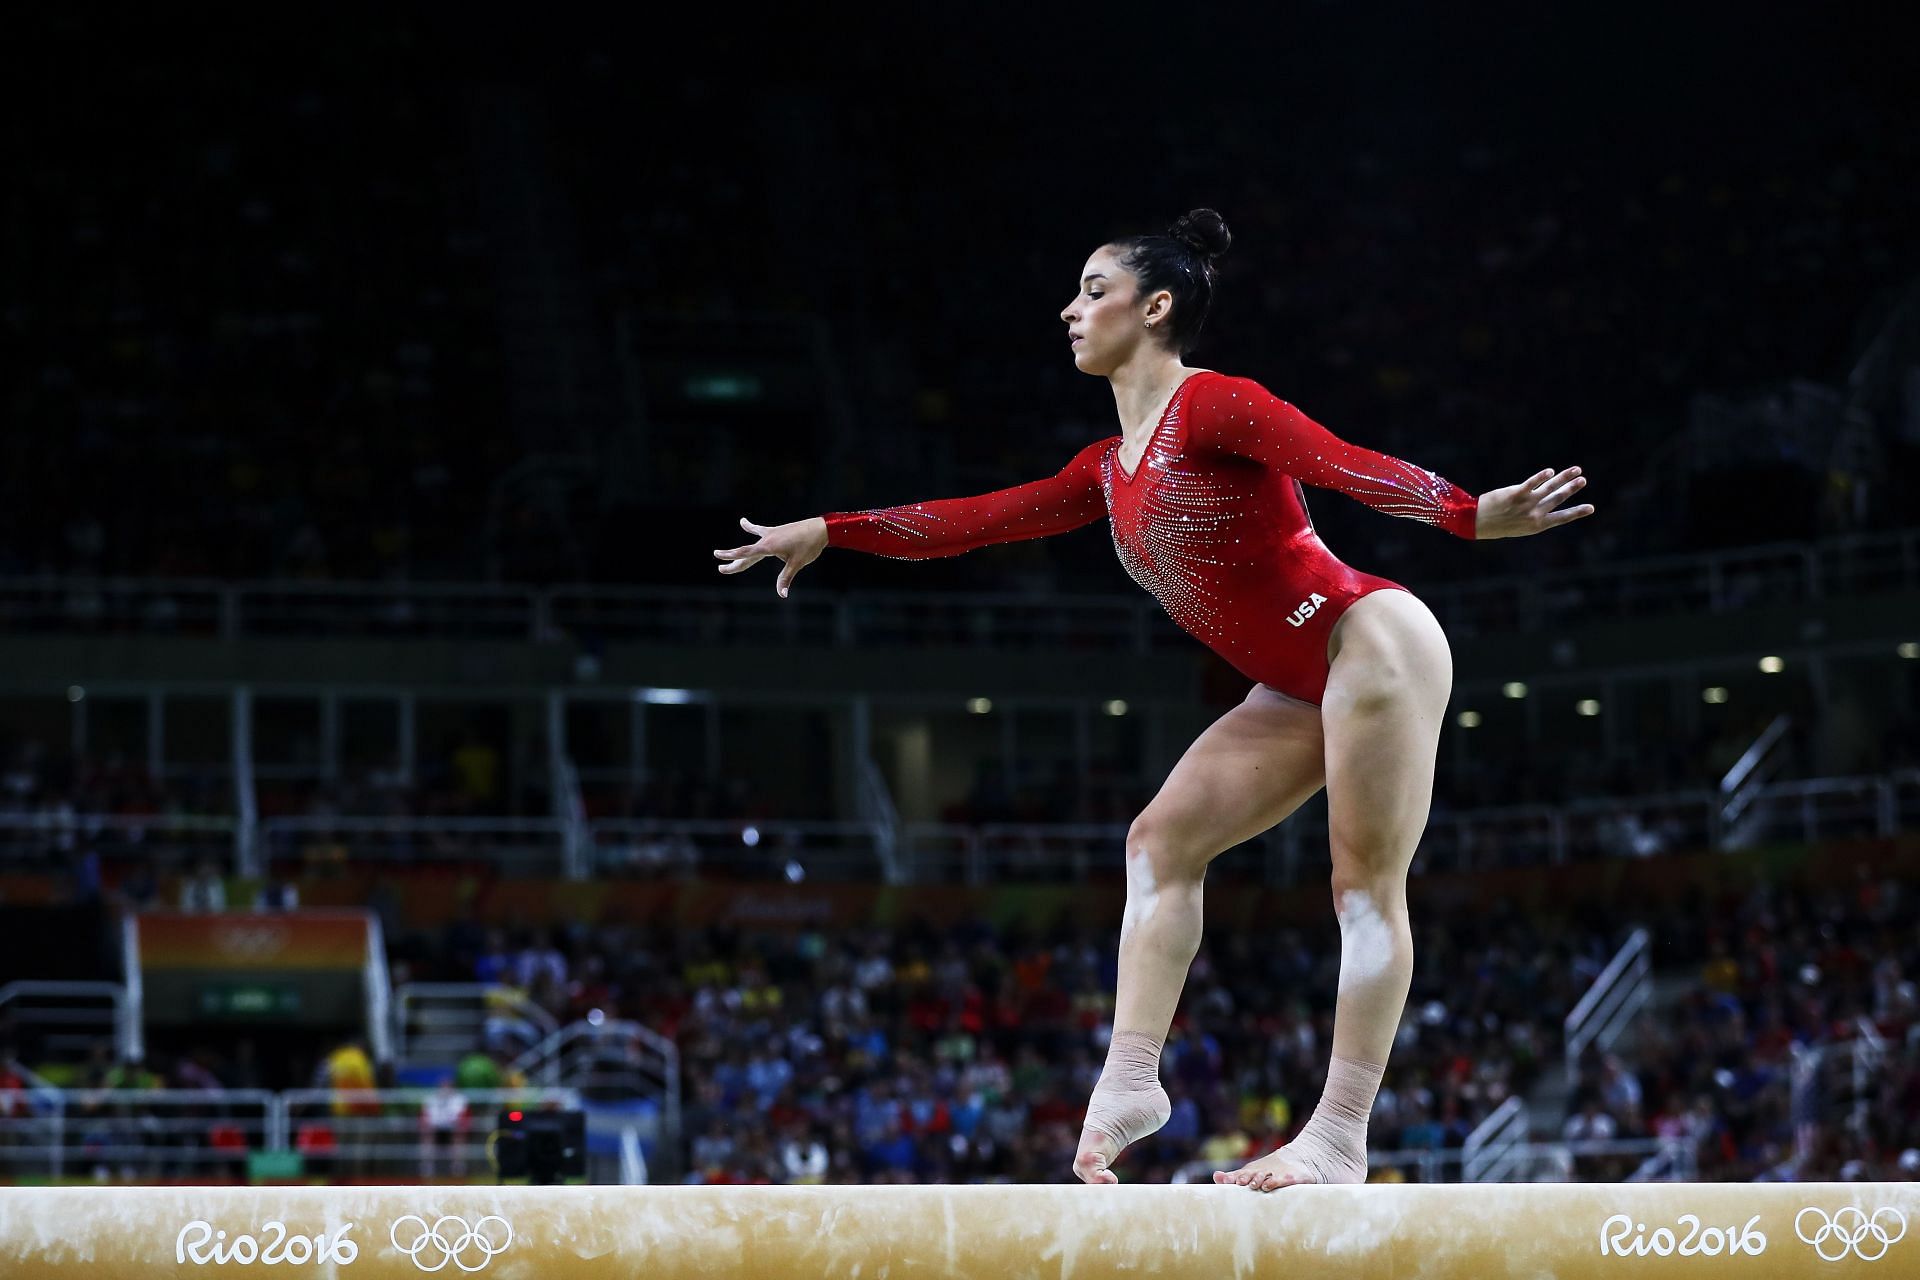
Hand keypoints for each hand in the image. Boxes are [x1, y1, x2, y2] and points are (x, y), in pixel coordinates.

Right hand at [713, 516, 827, 597]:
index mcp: (768, 547)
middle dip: (733, 562)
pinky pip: (760, 530)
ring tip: (723, 553)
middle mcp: (767, 539)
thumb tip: (782, 595)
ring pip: (751, 545)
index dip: (730, 556)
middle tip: (720, 570)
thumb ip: (786, 578)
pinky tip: (742, 522)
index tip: (718, 557)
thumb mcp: (797, 564)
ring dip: (740, 551)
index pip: (745, 553)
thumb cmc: (809, 546)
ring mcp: (770, 534)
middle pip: (746, 553)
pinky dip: (751, 528)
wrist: (819, 529)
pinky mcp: (776, 532)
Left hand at [1474, 466, 1593, 539]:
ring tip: (1576, 471)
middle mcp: (1534, 514)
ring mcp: (1526, 504)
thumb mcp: (1520, 526)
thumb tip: (1547, 501)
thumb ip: (1535, 515)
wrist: (1478, 523)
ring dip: (1564, 478)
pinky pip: (1531, 483)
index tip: (1591, 508)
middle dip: (1572, 488)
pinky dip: (1541, 476)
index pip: (1562, 518)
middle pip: (1558, 498)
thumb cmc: (1499, 524)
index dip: (1577, 512)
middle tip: (1583, 480)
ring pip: (1549, 488)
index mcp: (1537, 525)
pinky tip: (1550, 471)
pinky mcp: (1515, 494)